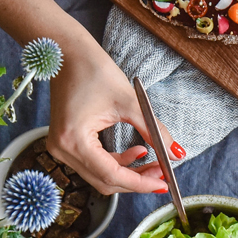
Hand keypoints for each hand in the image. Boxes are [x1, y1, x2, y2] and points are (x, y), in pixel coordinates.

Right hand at [46, 45, 181, 194]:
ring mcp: (61, 148)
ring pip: (100, 175)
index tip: (163, 184)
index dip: (140, 183)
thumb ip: (154, 130)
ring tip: (154, 162)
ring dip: (129, 173)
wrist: (67, 54)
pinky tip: (137, 152)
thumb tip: (176, 153)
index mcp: (74, 140)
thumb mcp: (130, 102)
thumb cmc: (92, 70)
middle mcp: (62, 149)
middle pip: (105, 181)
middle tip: (162, 174)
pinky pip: (95, 164)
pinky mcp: (66, 143)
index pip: (111, 175)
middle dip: (136, 180)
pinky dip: (117, 162)